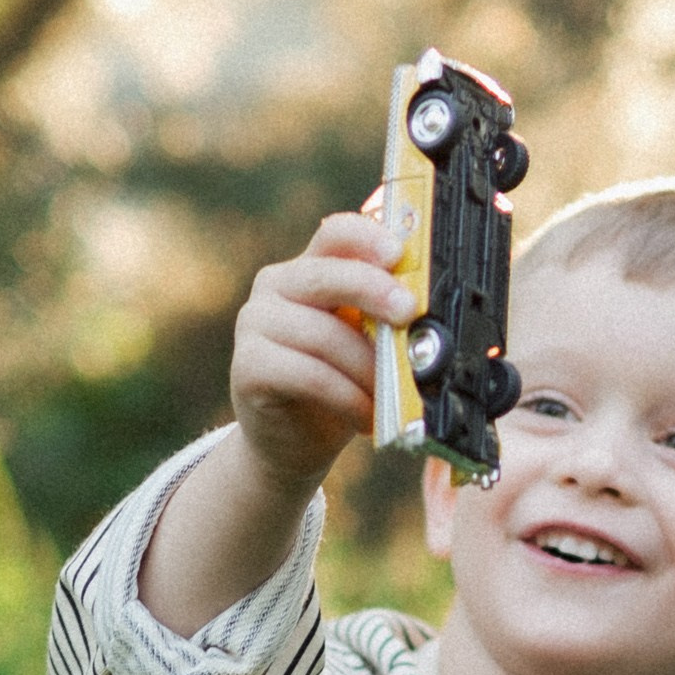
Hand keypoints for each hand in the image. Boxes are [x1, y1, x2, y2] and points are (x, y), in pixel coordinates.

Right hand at [228, 210, 413, 500]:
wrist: (292, 441)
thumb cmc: (337, 384)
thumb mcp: (364, 343)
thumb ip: (382, 318)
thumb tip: (426, 312)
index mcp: (310, 269)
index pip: (335, 233)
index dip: (367, 237)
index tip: (398, 253)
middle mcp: (275, 287)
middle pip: (326, 276)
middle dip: (373, 291)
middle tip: (408, 313)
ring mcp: (255, 324)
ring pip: (322, 334)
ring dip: (367, 367)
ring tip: (392, 393)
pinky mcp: (248, 366)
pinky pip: (308, 375)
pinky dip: (346, 396)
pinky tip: (366, 415)